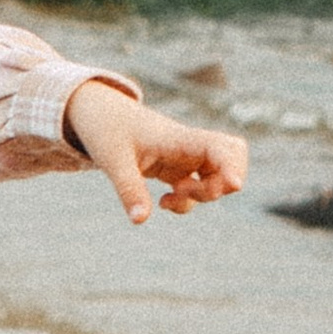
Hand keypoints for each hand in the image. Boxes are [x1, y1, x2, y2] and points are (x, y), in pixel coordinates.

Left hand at [65, 80, 247, 224]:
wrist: (97, 113)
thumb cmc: (106, 130)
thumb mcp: (113, 160)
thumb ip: (129, 189)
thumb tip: (140, 220)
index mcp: (180, 138)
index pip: (222, 147)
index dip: (235, 167)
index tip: (233, 186)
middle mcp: (189, 146)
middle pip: (232, 161)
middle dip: (222, 186)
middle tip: (188, 192)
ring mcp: (184, 157)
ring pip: (217, 177)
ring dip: (202, 196)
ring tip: (166, 200)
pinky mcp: (175, 168)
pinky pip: (197, 187)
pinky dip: (188, 200)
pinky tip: (162, 201)